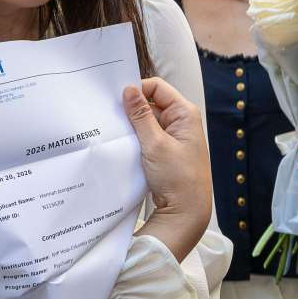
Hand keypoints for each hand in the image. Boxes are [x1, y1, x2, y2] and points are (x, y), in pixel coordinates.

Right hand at [126, 78, 212, 262]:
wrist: (185, 210)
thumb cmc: (177, 177)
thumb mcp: (155, 143)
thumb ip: (140, 115)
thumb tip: (129, 90)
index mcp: (184, 113)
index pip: (157, 87)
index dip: (138, 90)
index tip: (118, 100)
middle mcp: (180, 122)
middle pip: (151, 103)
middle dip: (132, 109)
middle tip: (112, 116)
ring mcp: (173, 137)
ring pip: (147, 121)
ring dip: (133, 126)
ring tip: (116, 131)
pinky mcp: (165, 151)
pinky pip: (147, 136)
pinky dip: (136, 139)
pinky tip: (123, 144)